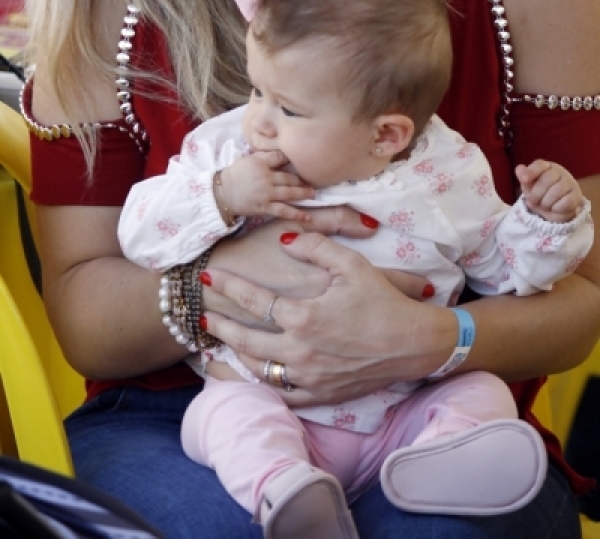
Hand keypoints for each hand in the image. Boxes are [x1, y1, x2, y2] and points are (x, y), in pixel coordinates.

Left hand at [201, 231, 446, 406]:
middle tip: (204, 317)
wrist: (414, 343)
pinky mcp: (322, 394)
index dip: (229, 287)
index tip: (210, 277)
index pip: (254, 301)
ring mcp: (310, 377)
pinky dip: (265, 385)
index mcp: (304, 317)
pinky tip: (255, 376)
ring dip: (237, 357)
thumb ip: (314, 246)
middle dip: (222, 327)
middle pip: (247, 340)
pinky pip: (283, 395)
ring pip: (261, 371)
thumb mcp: (351, 264)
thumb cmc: (383, 300)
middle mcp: (301, 351)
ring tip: (221, 346)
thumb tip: (284, 238)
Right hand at [219, 151, 313, 221]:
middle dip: (302, 180)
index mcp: (261, 163)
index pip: (280, 158)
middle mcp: (265, 178)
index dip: (292, 159)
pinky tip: (307, 217)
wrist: (222, 193)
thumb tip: (283, 152)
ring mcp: (266, 194)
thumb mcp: (249, 159)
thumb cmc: (236, 174)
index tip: (304, 161)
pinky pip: (283, 211)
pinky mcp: (264, 207)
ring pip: (289, 193)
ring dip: (303, 194)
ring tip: (313, 194)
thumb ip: (266, 155)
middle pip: (289, 178)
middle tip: (313, 182)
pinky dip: (296, 214)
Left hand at [516, 160, 583, 222]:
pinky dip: (557, 208)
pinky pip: (566, 201)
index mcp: (546, 167)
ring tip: (544, 205)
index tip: (524, 180)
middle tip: (533, 201)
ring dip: (546, 202)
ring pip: (557, 191)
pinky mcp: (576, 196)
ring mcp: (570, 183)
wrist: (555, 209)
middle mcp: (560, 172)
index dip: (531, 171)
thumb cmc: (540, 194)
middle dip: (537, 193)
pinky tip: (555, 208)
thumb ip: (524, 178)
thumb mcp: (529, 187)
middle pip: (547, 179)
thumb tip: (519, 168)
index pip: (540, 164)